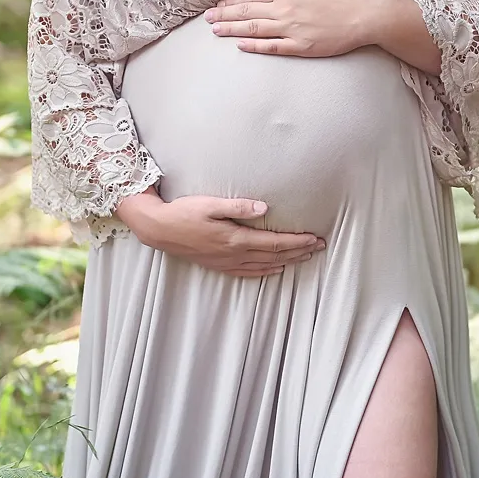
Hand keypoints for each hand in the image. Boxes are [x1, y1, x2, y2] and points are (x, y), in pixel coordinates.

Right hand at [116, 189, 324, 276]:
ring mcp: (227, 263)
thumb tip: (265, 208)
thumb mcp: (210, 204)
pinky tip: (275, 270)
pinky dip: (266, 272)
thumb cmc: (184, 212)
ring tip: (305, 258)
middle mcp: (234, 254)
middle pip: (274, 256)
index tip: (315, 238)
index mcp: (235, 239)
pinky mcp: (219, 266)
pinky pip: (249, 273)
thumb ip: (238, 206)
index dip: (297, 241)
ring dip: (287, 262)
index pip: (275, 242)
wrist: (159, 230)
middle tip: (319, 247)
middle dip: (299, 252)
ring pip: (265, 266)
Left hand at [204, 0, 374, 56]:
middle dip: (224, 16)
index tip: (217, 6)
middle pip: (247, 12)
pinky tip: (240, 45)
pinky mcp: (300, 46)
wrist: (362, 14)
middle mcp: (285, 10)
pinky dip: (254, 46)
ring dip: (232, 30)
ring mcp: (291, 29)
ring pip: (254, 29)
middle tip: (206, 19)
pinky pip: (272, 46)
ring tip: (215, 31)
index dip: (232, 2)